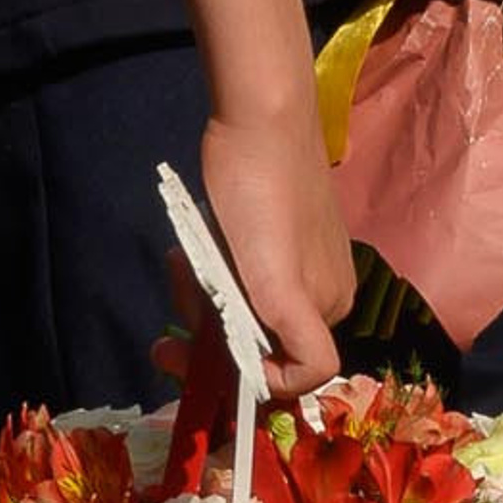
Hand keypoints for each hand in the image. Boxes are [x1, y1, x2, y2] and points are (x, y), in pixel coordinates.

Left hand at [201, 107, 356, 392]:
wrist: (260, 114)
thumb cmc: (262, 197)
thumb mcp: (279, 287)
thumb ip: (300, 348)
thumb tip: (287, 388)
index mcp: (329, 312)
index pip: (292, 376)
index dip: (244, 379)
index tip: (198, 357)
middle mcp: (323, 295)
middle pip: (261, 343)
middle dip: (210, 333)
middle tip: (172, 313)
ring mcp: (302, 262)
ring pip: (247, 308)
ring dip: (204, 299)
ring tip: (179, 263)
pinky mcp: (281, 232)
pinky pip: (244, 273)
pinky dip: (215, 270)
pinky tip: (194, 247)